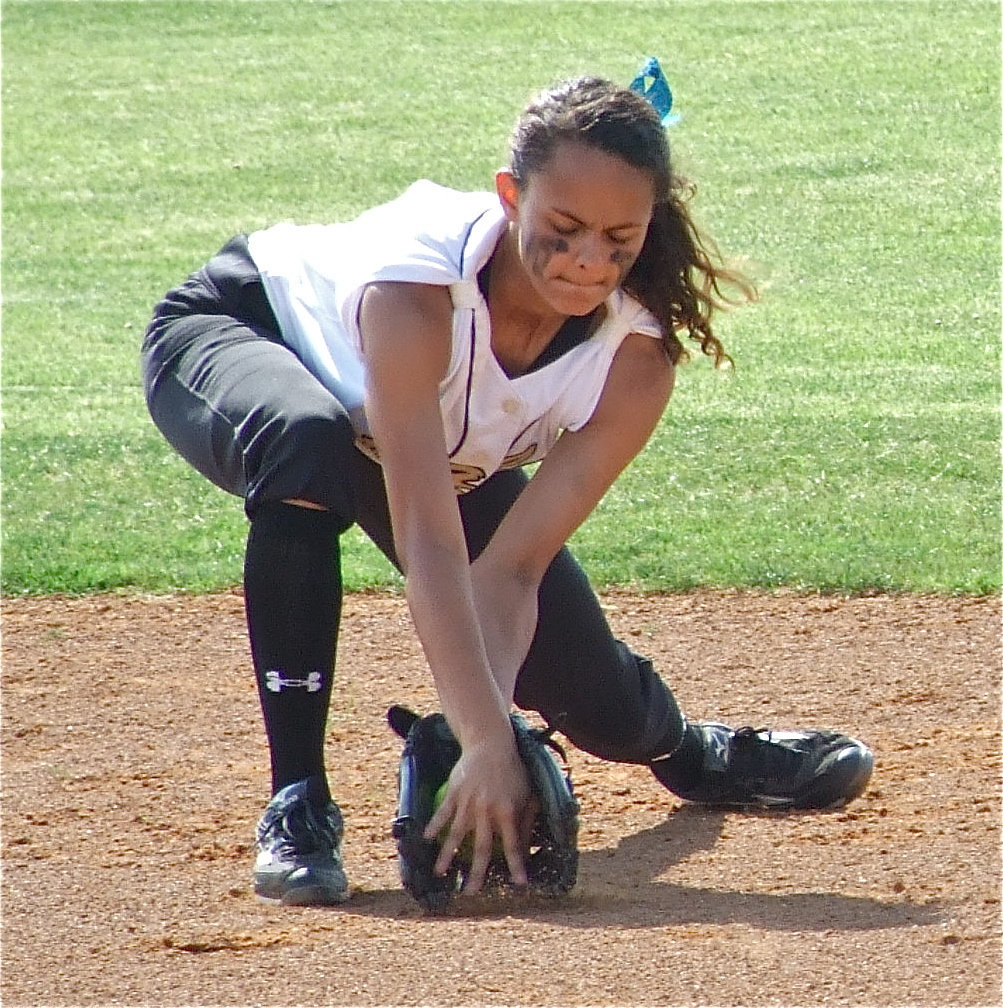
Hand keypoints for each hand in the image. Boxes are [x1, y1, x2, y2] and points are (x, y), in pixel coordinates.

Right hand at [423, 739, 534, 891]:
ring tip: (440, 874)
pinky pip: (442, 812)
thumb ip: (527, 820)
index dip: (516, 865)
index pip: (513, 844)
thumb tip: (525, 845)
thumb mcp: (528, 794)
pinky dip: (434, 825)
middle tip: (470, 893)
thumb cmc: (513, 770)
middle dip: (476, 872)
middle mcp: (487, 810)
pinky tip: (427, 839)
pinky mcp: (454, 792)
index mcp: (508, 811)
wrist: (491, 744)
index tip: (519, 884)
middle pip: (482, 847)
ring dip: (448, 856)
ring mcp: (468, 802)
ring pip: (457, 834)